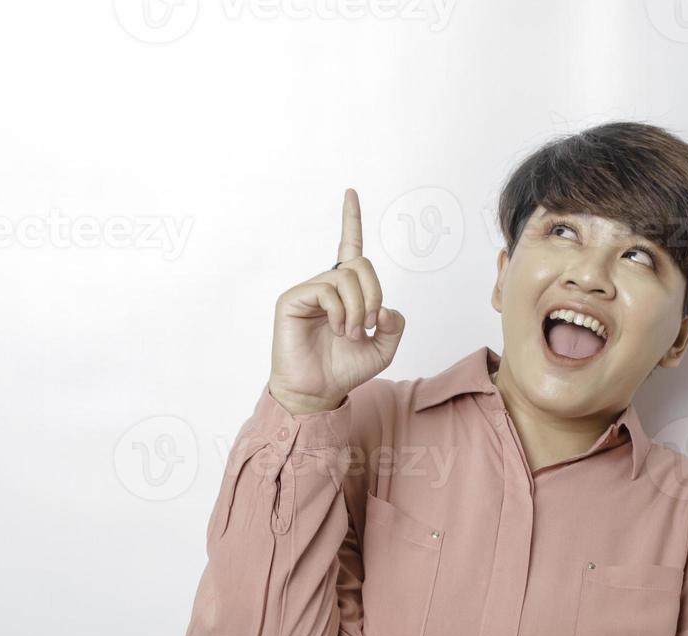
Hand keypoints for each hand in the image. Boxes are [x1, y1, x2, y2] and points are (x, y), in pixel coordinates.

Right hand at [269, 188, 406, 414]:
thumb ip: (394, 324)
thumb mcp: (384, 348)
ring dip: (358, 309)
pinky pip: (327, 290)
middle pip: (362, 265)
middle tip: (369, 326)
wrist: (318, 390)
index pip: (350, 247)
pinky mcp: (293, 298)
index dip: (351, 220)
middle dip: (374, 295)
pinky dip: (340, 312)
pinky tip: (336, 330)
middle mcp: (327, 284)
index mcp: (347, 290)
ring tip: (350, 334)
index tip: (350, 193)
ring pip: (347, 277)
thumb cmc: (345, 368)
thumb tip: (384, 307)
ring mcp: (309, 290)